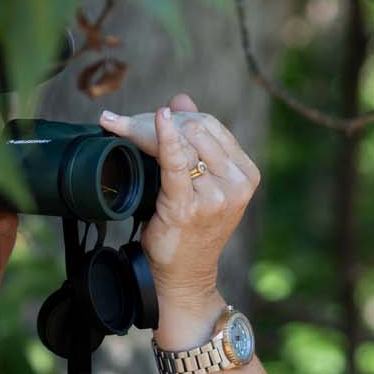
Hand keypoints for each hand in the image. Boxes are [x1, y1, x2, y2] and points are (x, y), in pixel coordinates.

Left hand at [98, 95, 260, 327]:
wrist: (185, 275)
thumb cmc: (192, 229)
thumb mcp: (204, 182)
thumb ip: (197, 140)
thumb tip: (181, 98)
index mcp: (246, 174)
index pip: (212, 126)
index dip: (181, 117)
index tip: (156, 120)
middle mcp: (236, 184)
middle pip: (197, 130)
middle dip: (165, 122)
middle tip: (133, 126)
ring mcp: (215, 196)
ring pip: (182, 143)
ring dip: (149, 132)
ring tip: (126, 130)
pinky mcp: (188, 205)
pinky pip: (176, 162)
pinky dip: (165, 138)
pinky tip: (158, 119)